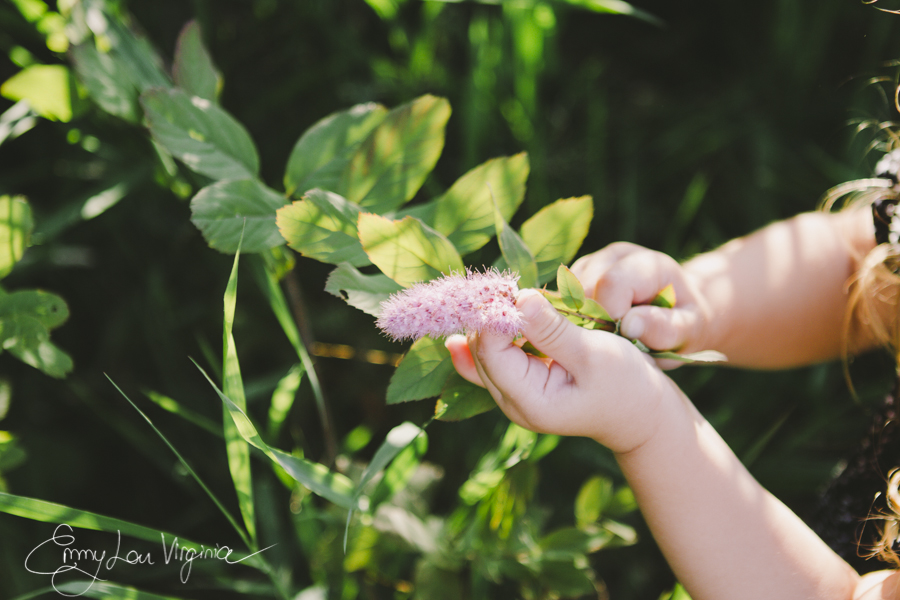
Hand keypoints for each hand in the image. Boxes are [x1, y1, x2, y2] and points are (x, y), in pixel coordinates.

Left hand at [446, 290, 673, 452]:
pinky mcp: (521, 383)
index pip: (490, 350)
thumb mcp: (594, 354)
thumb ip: (553, 330)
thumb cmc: (627, 385)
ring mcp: (514, 395)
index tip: (510, 286)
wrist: (641, 414)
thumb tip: (519, 299)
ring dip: (494, 319)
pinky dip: (497, 329)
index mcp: (530, 402)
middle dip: (490, 315)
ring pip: (483, 349)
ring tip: (509, 293)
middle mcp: (513, 402)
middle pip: (479, 350)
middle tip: (507, 284)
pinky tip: (496, 308)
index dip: (493, 314)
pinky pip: (495, 352)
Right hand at [570, 243, 712, 361]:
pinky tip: (592, 332)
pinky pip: (561, 298)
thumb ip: (663, 328)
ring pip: (566, 292)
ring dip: (578, 321)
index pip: (612, 283)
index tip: (620, 341)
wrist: (678, 313)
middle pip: (583, 287)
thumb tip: (629, 324)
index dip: (609, 317)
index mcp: (646, 264)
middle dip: (591, 321)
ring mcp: (593, 263)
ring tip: (605, 337)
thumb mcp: (687, 332)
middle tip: (611, 343)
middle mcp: (616, 256)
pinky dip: (571, 319)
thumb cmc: (684, 324)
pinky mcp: (577, 276)